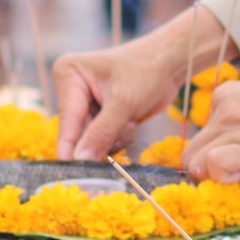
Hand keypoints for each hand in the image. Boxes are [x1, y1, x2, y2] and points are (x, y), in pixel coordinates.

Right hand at [54, 5, 237, 159]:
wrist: (172, 63)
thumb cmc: (148, 71)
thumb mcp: (124, 103)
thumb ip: (101, 133)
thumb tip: (80, 160)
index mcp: (68, 74)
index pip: (67, 121)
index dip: (72, 149)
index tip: (75, 176)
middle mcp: (72, 89)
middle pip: (77, 134)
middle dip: (102, 138)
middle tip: (124, 127)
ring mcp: (86, 103)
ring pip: (92, 140)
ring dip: (114, 137)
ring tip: (131, 116)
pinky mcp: (101, 114)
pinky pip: (104, 139)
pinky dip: (120, 136)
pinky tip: (132, 119)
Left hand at [182, 65, 239, 182]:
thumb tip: (234, 145)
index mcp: (226, 95)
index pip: (202, 133)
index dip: (217, 151)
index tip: (239, 155)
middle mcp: (222, 108)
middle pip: (192, 151)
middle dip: (209, 168)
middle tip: (239, 172)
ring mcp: (230, 127)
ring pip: (195, 163)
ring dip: (216, 176)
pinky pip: (212, 168)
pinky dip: (225, 178)